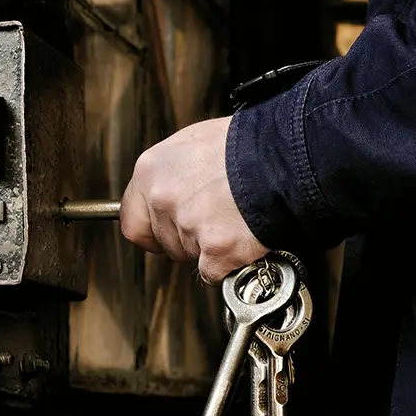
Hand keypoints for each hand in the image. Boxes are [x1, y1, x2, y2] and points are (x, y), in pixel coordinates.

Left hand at [120, 116, 269, 283]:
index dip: (152, 231)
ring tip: (234, 218)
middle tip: (215, 218)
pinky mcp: (214, 251)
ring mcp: (187, 227)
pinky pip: (213, 272)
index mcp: (152, 170)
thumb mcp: (194, 143)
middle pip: (165, 242)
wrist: (283, 158)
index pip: (132, 220)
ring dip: (211, 247)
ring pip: (190, 256)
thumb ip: (173, 174)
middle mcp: (163, 199)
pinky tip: (242, 238)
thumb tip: (170, 191)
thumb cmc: (247, 144)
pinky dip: (229, 263)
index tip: (162, 235)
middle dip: (188, 238)